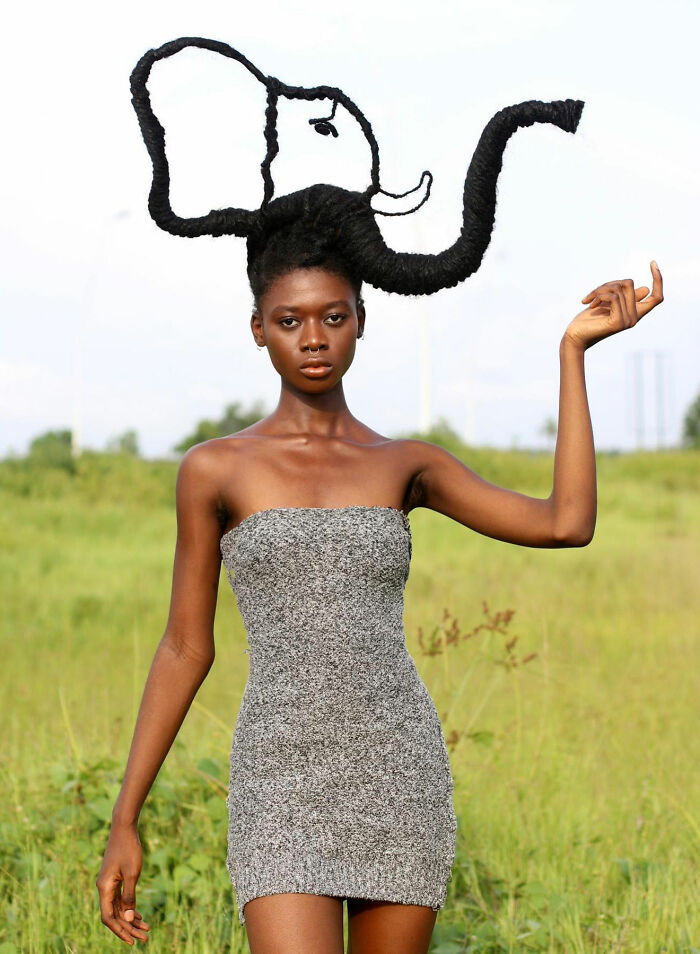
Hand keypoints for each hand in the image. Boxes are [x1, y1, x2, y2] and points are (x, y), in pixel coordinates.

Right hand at [96, 821, 149, 944]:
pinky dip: (129, 908)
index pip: (109, 918)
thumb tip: (130, 918)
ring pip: (118, 908)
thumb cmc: (129, 848)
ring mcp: (109, 883)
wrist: (124, 828)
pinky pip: (120, 899)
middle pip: (115, 915)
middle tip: (145, 938)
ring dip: (131, 919)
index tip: (132, 941)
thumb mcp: (133, 873)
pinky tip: (139, 915)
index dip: (120, 931)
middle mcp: (104, 888)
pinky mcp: (115, 878)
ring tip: (146, 929)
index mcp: (105, 888)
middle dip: (129, 928)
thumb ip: (130, 896)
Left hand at [563, 261, 663, 350]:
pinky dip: (598, 296)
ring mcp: (627, 322)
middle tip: (595, 292)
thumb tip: (645, 289)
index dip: (658, 280)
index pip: (657, 297)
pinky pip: (613, 298)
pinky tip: (589, 305)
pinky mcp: (617, 323)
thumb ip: (625, 297)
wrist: (575, 336)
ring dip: (600, 290)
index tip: (653, 263)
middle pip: (630, 284)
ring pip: (619, 289)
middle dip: (609, 283)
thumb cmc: (589, 319)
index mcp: (635, 313)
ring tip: (589, 299)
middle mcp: (635, 318)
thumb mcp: (609, 303)